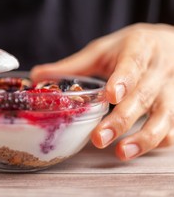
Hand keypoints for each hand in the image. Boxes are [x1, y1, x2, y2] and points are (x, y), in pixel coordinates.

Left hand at [31, 23, 173, 159]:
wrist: (171, 44)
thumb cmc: (133, 48)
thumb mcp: (103, 50)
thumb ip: (72, 65)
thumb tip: (36, 75)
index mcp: (140, 48)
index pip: (133, 64)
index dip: (123, 80)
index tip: (111, 96)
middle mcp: (160, 70)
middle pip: (145, 96)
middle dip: (123, 119)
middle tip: (100, 137)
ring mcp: (173, 90)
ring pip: (165, 115)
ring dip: (145, 137)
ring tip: (122, 152)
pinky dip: (160, 140)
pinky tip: (140, 149)